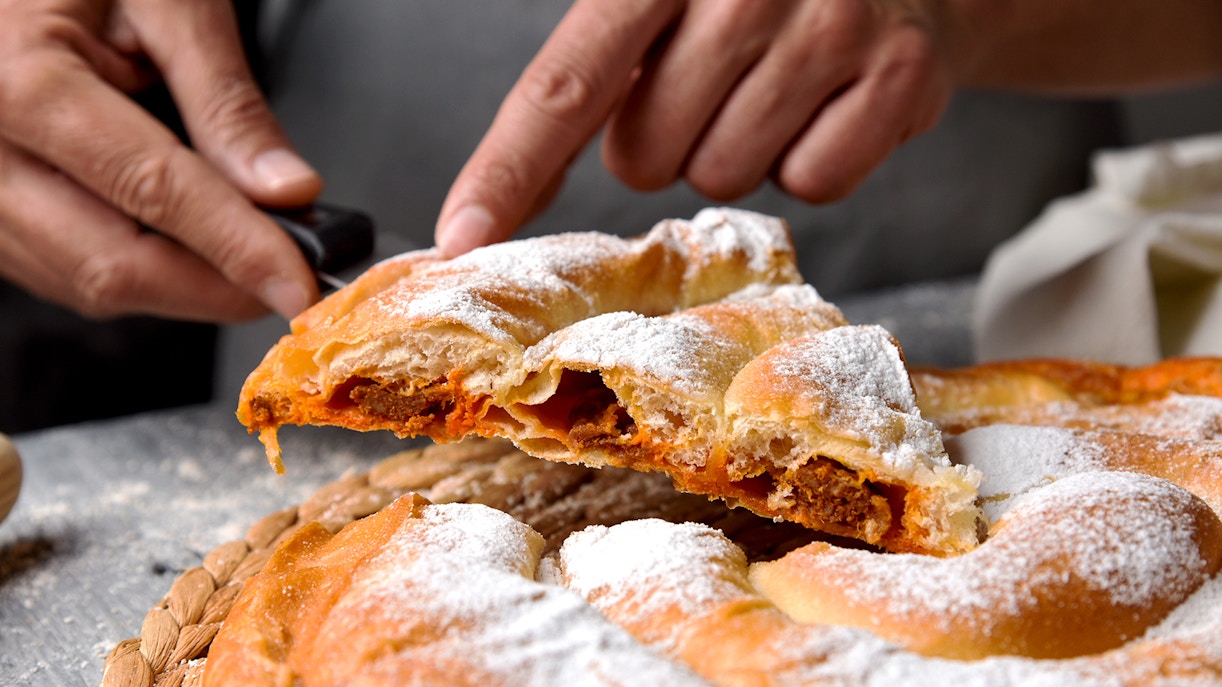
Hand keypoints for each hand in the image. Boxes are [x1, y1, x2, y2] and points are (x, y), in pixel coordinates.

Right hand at [0, 0, 323, 321]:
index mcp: (22, 81)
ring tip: (244, 254)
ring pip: (87, 281)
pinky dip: (140, 271)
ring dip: (181, 286)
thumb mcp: (169, 4)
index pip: (154, 192)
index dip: (239, 250)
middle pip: (113, 264)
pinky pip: (63, 269)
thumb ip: (226, 103)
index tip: (299, 285)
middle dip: (216, 288)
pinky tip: (186, 246)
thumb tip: (285, 191)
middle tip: (290, 280)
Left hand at [436, 0, 978, 256]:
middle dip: (664, 140)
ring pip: (724, 175)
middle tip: (708, 84)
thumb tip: (498, 195)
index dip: (509, 168)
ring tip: (774, 83)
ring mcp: (830, 24)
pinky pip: (812, 183)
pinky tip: (827, 103)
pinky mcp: (899, 72)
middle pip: (646, 156)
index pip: (566, 83)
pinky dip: (809, 161)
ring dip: (734, 148)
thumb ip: (593, 71)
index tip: (462, 235)